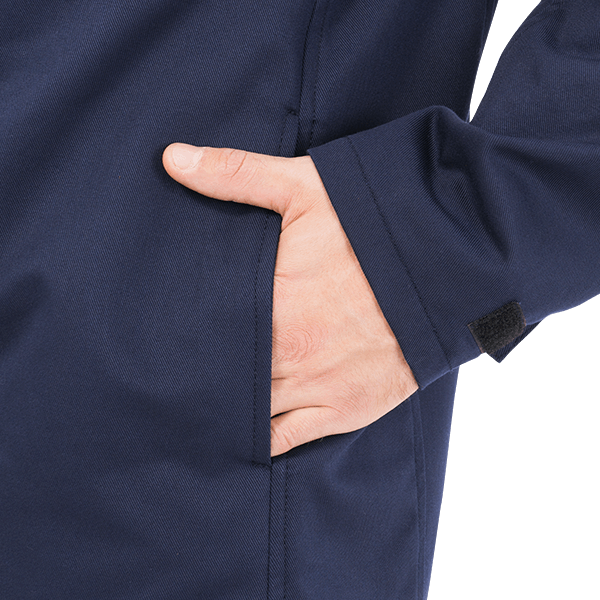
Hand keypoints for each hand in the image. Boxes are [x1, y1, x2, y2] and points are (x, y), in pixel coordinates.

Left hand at [162, 143, 418, 456]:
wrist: (452, 267)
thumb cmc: (378, 225)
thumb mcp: (305, 188)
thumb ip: (236, 174)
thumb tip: (172, 158)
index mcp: (269, 307)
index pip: (201, 335)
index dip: (171, 341)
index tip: (147, 338)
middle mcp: (286, 357)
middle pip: (219, 380)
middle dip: (192, 377)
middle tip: (156, 378)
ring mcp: (315, 390)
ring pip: (247, 415)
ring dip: (220, 411)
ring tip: (186, 408)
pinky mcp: (344, 410)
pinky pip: (287, 440)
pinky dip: (258, 441)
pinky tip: (232, 438)